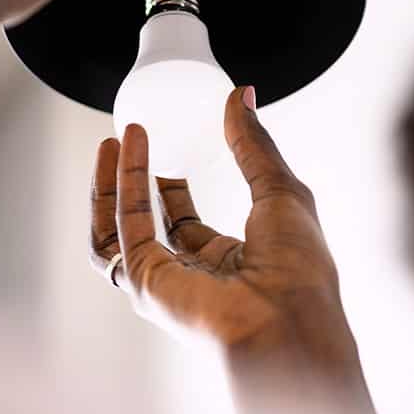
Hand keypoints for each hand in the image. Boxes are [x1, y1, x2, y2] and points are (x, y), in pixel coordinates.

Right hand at [91, 87, 397, 413]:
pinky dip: (121, 185)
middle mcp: (190, 274)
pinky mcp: (146, 282)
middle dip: (130, 181)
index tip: (161, 146)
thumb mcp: (280, 190)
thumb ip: (253, 144)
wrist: (290, 318)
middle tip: (126, 139)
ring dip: (113, 183)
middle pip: (145, 225)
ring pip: (119, 229)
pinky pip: (122, 228)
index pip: (186, 223)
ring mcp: (165, 281)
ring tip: (115, 140)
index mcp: (227, 260)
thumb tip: (240, 96)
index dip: (169, 185)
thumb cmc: (300, 269)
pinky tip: (128, 149)